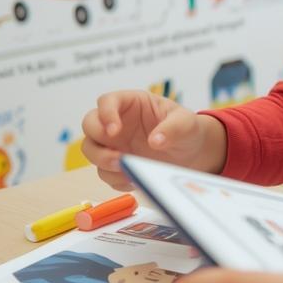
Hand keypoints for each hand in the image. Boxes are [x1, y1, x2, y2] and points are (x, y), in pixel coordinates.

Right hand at [80, 90, 226, 189]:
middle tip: (119, 157)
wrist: (192, 153)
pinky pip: (105, 173)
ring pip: (91, 151)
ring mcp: (114, 144)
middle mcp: (118, 122)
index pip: (107, 101)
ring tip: (126, 170)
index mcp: (132, 104)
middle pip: (90, 126)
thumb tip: (155, 140)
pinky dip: (116, 179)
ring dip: (103, 163)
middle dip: (99, 142)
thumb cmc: (187, 130)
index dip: (105, 114)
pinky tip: (133, 181)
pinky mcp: (116, 164)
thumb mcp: (186, 123)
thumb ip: (173, 128)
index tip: (115, 131)